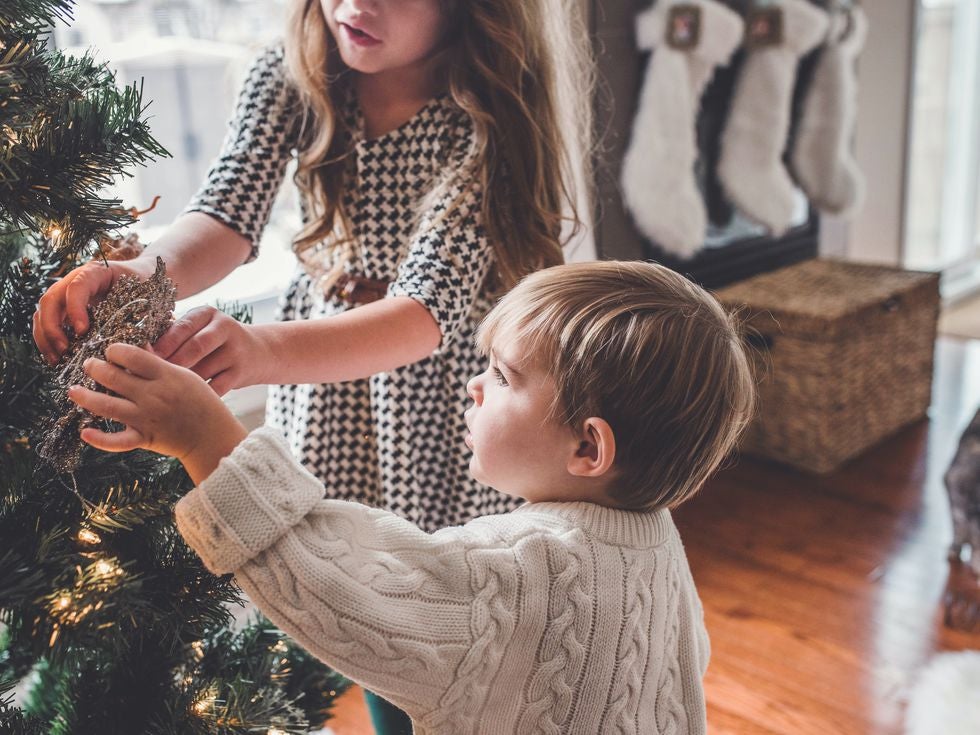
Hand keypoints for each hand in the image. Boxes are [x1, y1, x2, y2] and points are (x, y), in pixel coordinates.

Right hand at [33, 259, 153, 365]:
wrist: (142, 277)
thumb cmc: (144, 287)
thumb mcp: (146, 296)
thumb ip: (141, 316)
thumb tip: (141, 348)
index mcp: (96, 272)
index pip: (77, 286)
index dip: (75, 309)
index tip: (83, 331)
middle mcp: (75, 280)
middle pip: (51, 299)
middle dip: (52, 326)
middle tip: (64, 349)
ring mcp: (66, 293)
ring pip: (43, 312)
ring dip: (45, 337)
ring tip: (57, 359)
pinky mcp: (64, 307)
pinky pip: (46, 322)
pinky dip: (46, 340)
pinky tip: (55, 357)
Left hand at [67, 343, 247, 483]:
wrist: (212, 435)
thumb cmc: (202, 402)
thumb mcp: (186, 376)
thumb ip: (161, 364)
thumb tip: (138, 348)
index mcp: (166, 376)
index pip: (132, 355)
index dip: (115, 350)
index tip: (111, 351)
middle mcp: (153, 395)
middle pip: (113, 377)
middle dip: (95, 368)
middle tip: (89, 365)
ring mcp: (146, 418)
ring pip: (107, 405)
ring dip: (85, 397)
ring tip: (74, 391)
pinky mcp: (144, 438)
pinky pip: (117, 441)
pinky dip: (99, 439)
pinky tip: (84, 432)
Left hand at [152, 306, 269, 395]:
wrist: (259, 352)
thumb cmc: (215, 342)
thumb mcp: (200, 328)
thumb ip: (175, 334)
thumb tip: (138, 351)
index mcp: (208, 314)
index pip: (182, 327)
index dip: (162, 345)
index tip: (142, 360)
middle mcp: (225, 328)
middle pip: (194, 348)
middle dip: (171, 365)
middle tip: (149, 380)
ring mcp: (235, 351)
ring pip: (203, 371)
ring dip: (182, 384)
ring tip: (161, 394)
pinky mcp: (241, 373)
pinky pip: (214, 389)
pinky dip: (198, 397)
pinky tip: (184, 402)